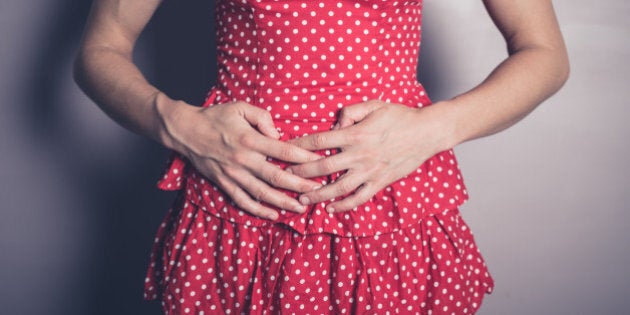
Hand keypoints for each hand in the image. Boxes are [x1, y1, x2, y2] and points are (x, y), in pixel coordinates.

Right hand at [163, 100, 323, 219]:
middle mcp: (243, 160)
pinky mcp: (224, 183)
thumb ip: (263, 117)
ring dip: (283, 202)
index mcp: (250, 139)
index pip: (283, 151)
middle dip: (300, 186)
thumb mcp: (240, 107)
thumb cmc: (215, 117)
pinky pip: (243, 201)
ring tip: (301, 208)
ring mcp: (233, 174)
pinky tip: (273, 214)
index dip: (304, 158)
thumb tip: (279, 133)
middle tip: (318, 191)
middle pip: (277, 177)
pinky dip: (259, 210)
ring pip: (262, 193)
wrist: (185, 130)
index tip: (320, 162)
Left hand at [286, 100, 453, 212]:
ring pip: (338, 187)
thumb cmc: (400, 116)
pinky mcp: (380, 182)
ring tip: (301, 198)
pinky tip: (330, 209)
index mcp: (355, 134)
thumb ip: (351, 112)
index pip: (319, 141)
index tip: (284, 149)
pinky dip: (344, 205)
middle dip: (300, 172)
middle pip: (322, 167)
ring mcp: (370, 171)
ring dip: (317, 194)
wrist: (427, 132)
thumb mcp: (374, 105)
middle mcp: (360, 154)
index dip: (298, 145)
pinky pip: (359, 198)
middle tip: (283, 177)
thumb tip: (334, 125)